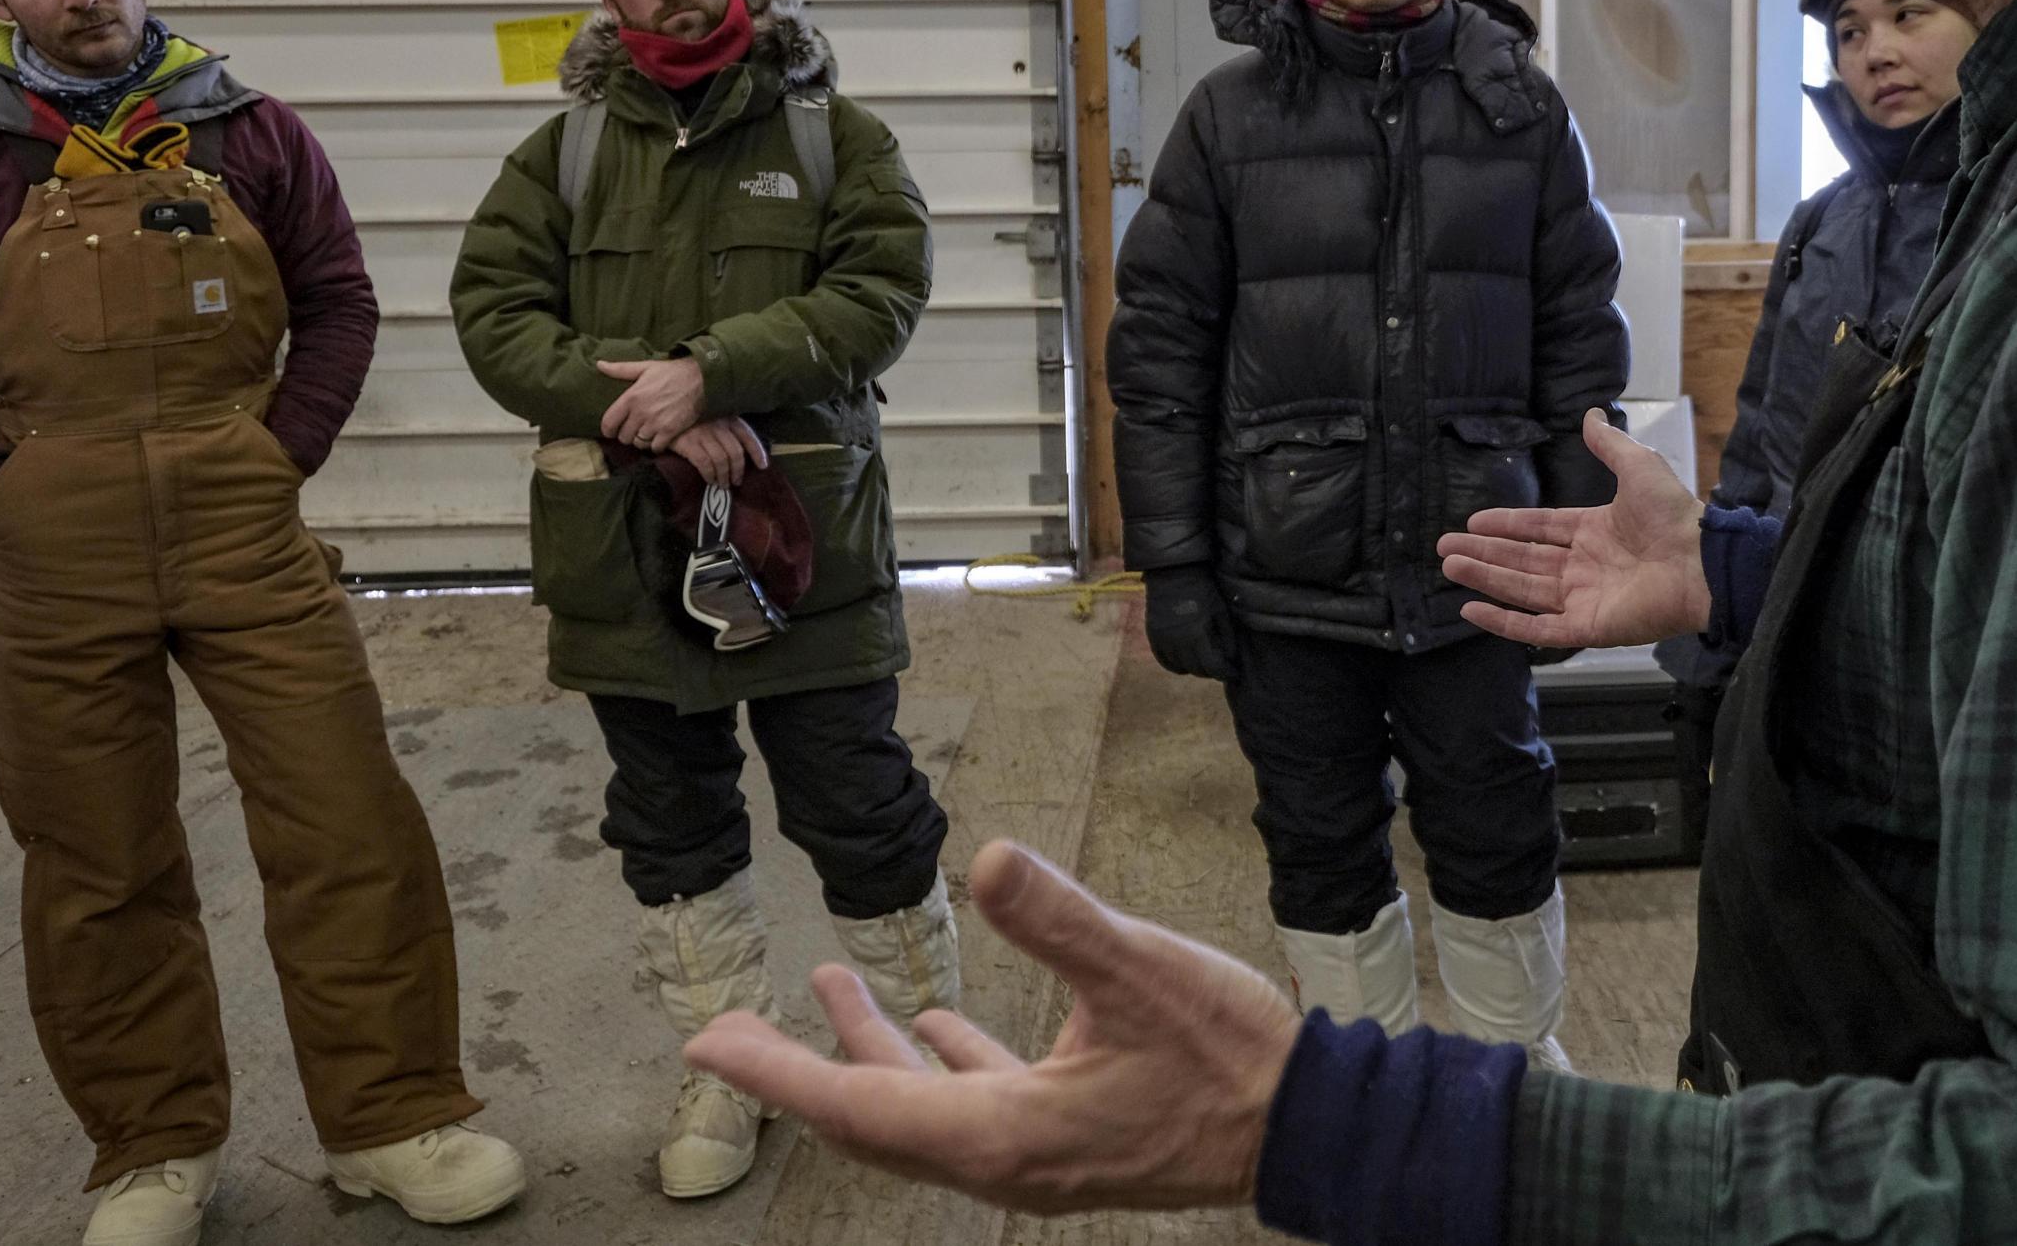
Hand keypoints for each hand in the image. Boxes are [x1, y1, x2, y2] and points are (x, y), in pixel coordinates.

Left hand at [597, 356, 707, 450]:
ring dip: (641, 440)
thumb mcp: (645, 367)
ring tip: (646, 433)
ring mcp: (655, 424)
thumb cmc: (672, 372)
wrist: (700, 379)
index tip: (612, 430)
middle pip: (623, 437)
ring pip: (639, 443)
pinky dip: (656, 445)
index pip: (608, 423)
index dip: (608, 430)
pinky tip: (659, 437)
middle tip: (633, 429)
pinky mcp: (670, 432)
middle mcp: (640, 413)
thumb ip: (620, 369)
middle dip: (626, 434)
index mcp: (631, 398)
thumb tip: (599, 365)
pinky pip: (655, 448)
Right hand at [668, 415, 770, 488]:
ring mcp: (704, 434)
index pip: (748, 436)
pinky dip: (710, 475)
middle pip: (735, 453)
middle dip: (738, 470)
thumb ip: (725, 431)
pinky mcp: (689, 443)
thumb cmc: (689, 420)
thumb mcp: (712, 419)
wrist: (661, 416)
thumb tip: (740, 454)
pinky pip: (705, 464)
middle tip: (737, 482)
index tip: (763, 466)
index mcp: (727, 418)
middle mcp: (718, 425)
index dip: (757, 452)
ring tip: (723, 485)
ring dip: (724, 476)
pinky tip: (710, 481)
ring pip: (722, 460)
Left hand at [685, 840, 1301, 1214]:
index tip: (709, 1044)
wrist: (1307, 1128)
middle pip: (871, 1117)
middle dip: (800, 1068)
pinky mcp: (1066, 1138)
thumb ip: (1059, 918)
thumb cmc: (1228, 1057)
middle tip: (731, 1029)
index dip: (777, 1074)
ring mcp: (1034, 1155)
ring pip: (921, 1110)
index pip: (858, 1107)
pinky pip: (972, 1106)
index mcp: (1000, 1134)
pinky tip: (933, 1024)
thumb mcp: (1139, 971)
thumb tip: (983, 857)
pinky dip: (937, 1063)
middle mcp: (1001, 1160)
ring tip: (827, 987)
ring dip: (869, 1051)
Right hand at [1142, 565, 1239, 681]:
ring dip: (1194, 669)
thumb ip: (1226, 636)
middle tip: (1223, 667)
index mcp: (1195, 635)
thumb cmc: (1202, 587)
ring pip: (1179, 668)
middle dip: (1212, 671)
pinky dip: (1176, 665)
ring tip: (1206, 663)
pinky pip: (1163, 660)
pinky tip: (1186, 662)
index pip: (1213, 666)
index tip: (1235, 673)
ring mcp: (1161, 639)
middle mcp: (1175, 641)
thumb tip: (1231, 658)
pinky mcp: (1152, 635)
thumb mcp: (1220, 610)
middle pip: (1196, 669)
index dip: (1226, 672)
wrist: (1173, 570)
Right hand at [1439, 407, 1712, 650]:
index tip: (1472, 521)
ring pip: (1521, 590)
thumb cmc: (1673, 516)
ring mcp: (1583, 599)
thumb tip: (1591, 414)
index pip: (1539, 529)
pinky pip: (1537, 629)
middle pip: (1522, 560)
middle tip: (1445, 549)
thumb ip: (1609, 445)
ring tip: (1450, 566)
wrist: (1701, 563)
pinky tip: (1471, 610)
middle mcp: (1583, 567)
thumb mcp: (1638, 467)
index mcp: (1594, 531)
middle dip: (1483, 553)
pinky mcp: (1586, 628)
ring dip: (1485, 578)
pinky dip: (1503, 622)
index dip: (1505, 525)